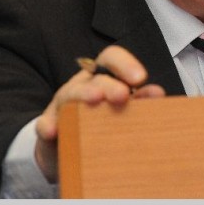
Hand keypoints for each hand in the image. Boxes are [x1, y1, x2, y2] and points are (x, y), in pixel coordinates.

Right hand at [33, 45, 165, 181]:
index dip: (125, 63)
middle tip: (122, 95)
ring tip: (94, 99)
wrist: (66, 146)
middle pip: (94, 78)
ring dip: (82, 96)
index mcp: (102, 77)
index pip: (111, 58)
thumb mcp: (120, 108)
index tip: (140, 78)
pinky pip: (45, 123)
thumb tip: (158, 93)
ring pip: (69, 95)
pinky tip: (52, 131)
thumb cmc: (101, 120)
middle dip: (109, 84)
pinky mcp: (49, 126)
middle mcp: (82, 85)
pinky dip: (47, 126)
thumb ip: (139, 99)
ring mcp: (62, 104)